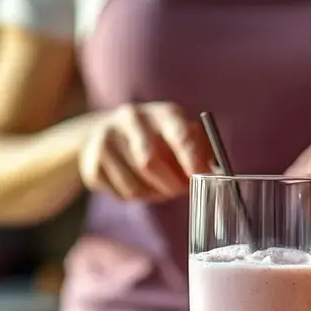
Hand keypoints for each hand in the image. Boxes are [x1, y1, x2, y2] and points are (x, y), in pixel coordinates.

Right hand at [80, 102, 210, 201]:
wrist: (106, 131)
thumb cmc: (159, 138)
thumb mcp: (182, 135)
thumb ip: (201, 152)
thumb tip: (219, 175)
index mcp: (161, 113)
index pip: (180, 135)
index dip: (192, 160)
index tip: (202, 178)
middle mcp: (131, 119)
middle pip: (150, 163)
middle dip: (170, 186)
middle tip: (180, 191)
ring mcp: (106, 139)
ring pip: (135, 186)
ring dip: (153, 195)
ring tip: (159, 186)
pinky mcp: (92, 163)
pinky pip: (121, 194)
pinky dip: (136, 197)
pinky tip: (138, 183)